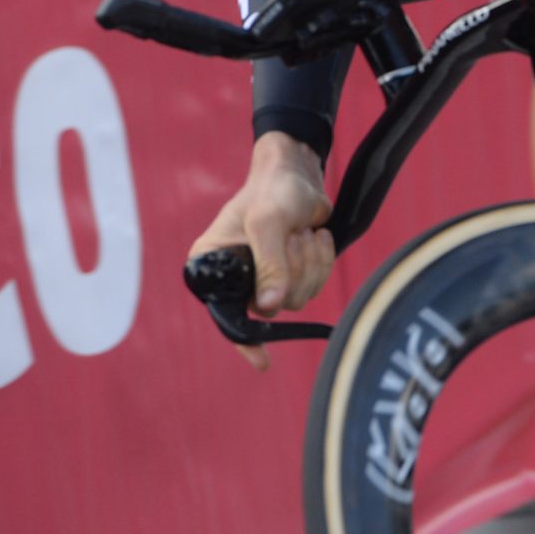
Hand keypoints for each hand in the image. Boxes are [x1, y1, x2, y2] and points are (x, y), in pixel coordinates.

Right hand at [189, 134, 333, 370]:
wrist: (299, 171)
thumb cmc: (273, 189)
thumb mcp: (268, 222)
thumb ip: (270, 263)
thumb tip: (272, 306)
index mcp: (212, 264)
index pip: (225, 312)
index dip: (244, 340)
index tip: (263, 362)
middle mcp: (236, 276)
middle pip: (273, 307)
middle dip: (293, 271)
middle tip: (292, 237)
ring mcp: (266, 276)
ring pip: (299, 297)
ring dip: (310, 262)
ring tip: (302, 232)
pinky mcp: (293, 271)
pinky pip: (316, 285)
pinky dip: (322, 259)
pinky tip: (315, 235)